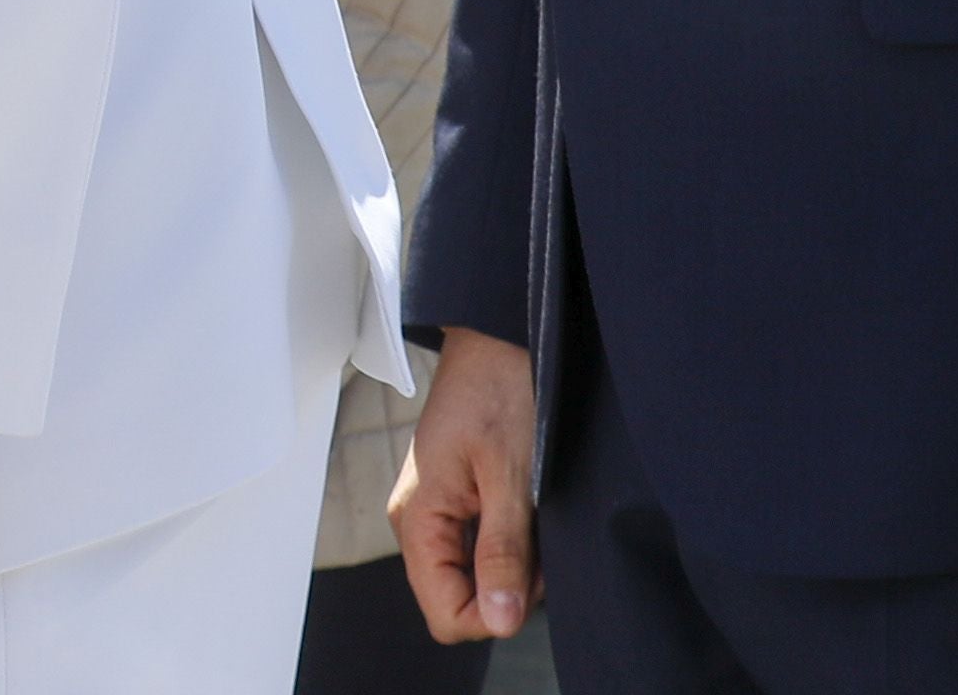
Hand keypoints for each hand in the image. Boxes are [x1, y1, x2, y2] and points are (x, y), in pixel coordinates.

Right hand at [390, 327, 538, 648]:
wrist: (498, 338)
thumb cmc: (499, 391)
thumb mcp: (511, 476)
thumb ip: (502, 551)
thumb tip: (499, 620)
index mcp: (417, 519)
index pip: (444, 613)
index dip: (493, 613)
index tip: (531, 578)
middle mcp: (419, 521)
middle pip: (460, 599)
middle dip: (509, 587)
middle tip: (540, 539)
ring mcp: (437, 512)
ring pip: (476, 577)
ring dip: (515, 564)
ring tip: (537, 516)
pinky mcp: (457, 501)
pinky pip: (482, 550)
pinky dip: (514, 543)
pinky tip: (530, 510)